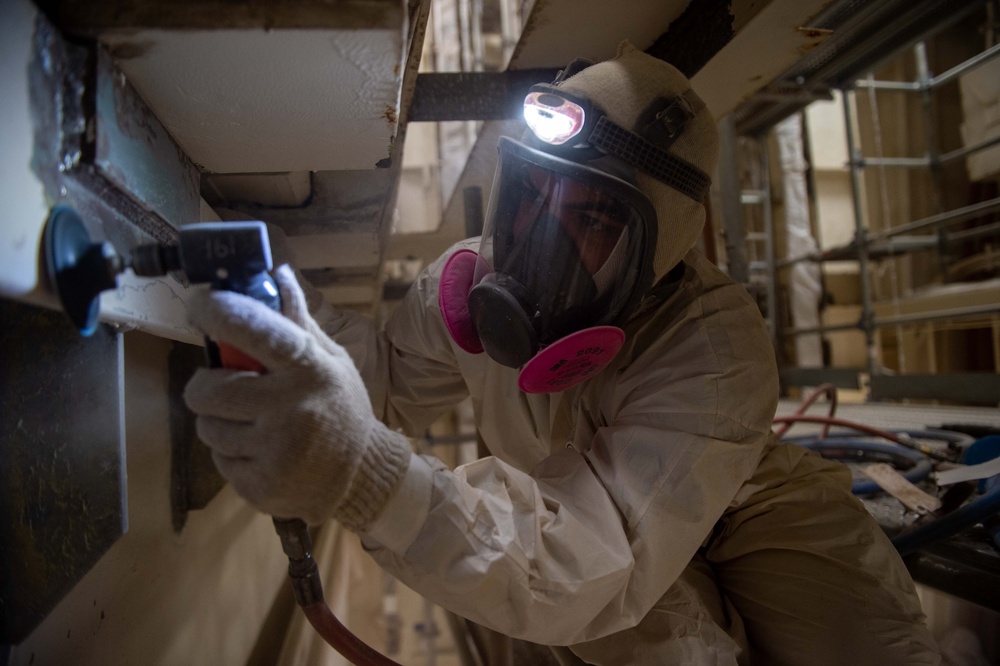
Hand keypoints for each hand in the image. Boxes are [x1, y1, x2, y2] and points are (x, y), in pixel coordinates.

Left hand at [183, 265, 409, 527]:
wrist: (362, 475)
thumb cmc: (340, 407)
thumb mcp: (330, 361)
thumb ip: (297, 322)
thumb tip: (275, 274)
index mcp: (309, 369)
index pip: (257, 330)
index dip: (219, 311)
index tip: (199, 303)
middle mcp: (292, 409)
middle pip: (208, 391)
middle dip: (205, 387)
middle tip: (223, 386)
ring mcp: (276, 451)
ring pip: (208, 428)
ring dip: (219, 422)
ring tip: (251, 423)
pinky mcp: (261, 486)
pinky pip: (219, 461)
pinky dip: (232, 454)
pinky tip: (261, 452)